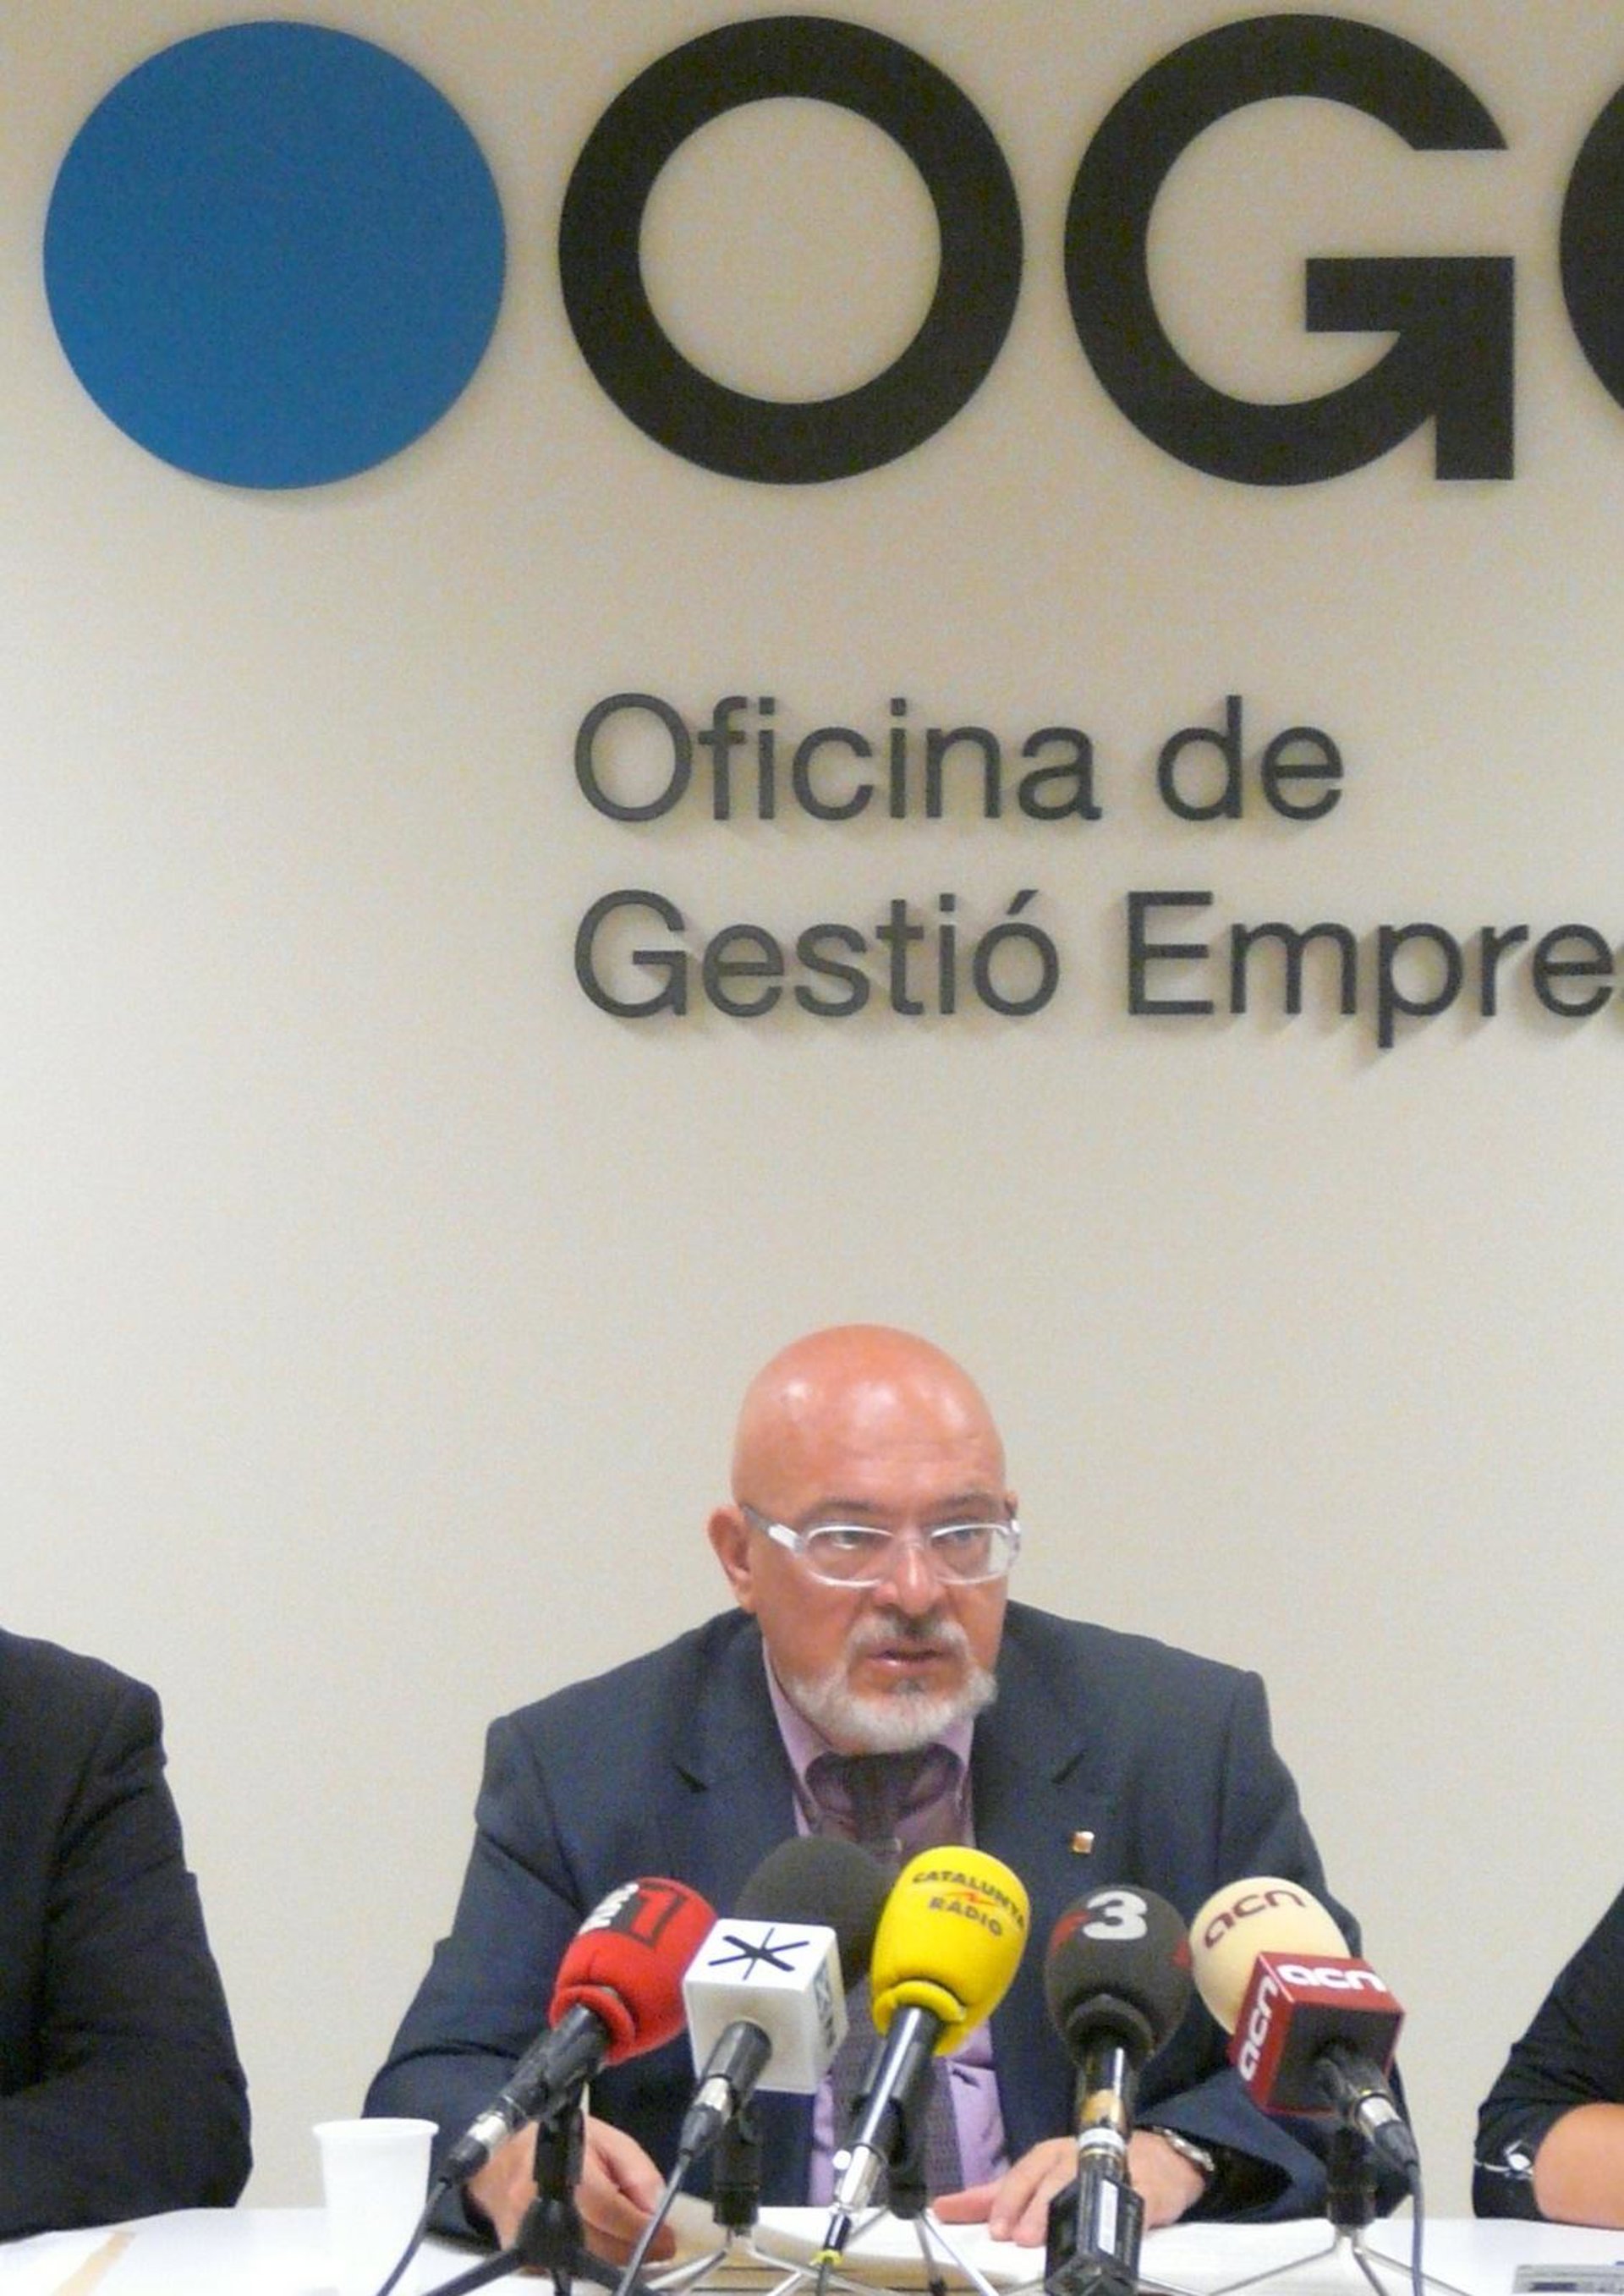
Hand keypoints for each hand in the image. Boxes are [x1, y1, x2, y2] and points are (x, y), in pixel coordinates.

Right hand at [464, 2114, 675, 2264]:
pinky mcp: (527, 2262)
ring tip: (629, 2239)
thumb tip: (656, 2211)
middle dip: (636, 2249)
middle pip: (603, 2249)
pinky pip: (570, 2270)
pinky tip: (600, 2243)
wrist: (503, 2163)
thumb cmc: (560, 2144)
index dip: (645, 2232)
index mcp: (566, 2176)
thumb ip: (637, 2172)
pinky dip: (592, 2261)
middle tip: (657, 2243)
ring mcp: (532, 2243)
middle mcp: (545, 2213)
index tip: (669, 2240)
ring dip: (616, 2257)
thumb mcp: (607, 2140)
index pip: (612, 2215)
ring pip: (589, 2266)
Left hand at [932, 2127, 1207, 2247]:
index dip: (1005, 2199)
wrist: (1157, 2160)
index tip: (991, 2227)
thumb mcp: (1040, 2178)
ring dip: (1062, 2210)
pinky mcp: (1144, 2190)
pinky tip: (1103, 2234)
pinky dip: (1115, 2216)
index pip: (1022, 2173)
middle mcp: (1075, 2158)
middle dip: (1030, 2207)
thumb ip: (997, 2196)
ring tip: (1043, 2238)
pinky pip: (1130, 2201)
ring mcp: (1110, 2172)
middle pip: (1050, 2179)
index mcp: (1049, 2156)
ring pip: (1083, 2187)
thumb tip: (946, 2207)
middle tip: (1015, 2237)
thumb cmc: (1087, 2169)